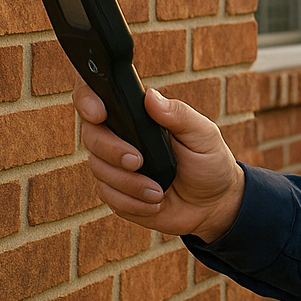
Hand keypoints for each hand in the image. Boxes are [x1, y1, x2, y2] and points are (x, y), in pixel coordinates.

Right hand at [74, 81, 244, 242]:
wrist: (213, 204)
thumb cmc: (209, 162)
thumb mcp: (203, 135)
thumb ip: (179, 115)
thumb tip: (150, 96)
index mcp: (140, 116)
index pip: (100, 97)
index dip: (88, 99)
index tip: (100, 113)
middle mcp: (122, 137)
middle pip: (92, 135)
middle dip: (111, 149)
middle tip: (138, 161)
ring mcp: (117, 166)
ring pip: (98, 168)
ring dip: (128, 182)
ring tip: (158, 191)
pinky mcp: (117, 193)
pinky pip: (108, 196)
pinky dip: (132, 202)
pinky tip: (155, 203)